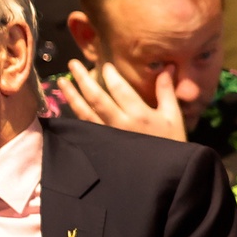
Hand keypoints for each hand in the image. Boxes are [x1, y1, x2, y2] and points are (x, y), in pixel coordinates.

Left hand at [57, 58, 184, 141]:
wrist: (163, 174)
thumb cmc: (172, 144)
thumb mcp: (173, 117)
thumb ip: (166, 91)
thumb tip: (166, 67)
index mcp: (139, 114)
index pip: (119, 88)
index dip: (110, 74)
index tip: (104, 65)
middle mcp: (120, 123)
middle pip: (97, 97)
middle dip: (83, 78)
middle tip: (73, 63)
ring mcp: (108, 135)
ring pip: (85, 112)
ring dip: (71, 95)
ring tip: (62, 81)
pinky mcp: (101, 145)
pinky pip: (85, 126)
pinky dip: (75, 114)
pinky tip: (69, 105)